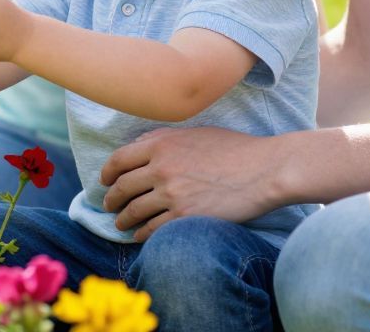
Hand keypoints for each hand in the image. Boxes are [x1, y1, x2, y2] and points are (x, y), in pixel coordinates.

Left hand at [98, 126, 283, 240]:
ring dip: (123, 220)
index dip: (107, 172)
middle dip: (111, 199)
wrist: (264, 169)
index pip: (119, 159)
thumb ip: (164, 139)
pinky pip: (152, 229)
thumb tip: (140, 147)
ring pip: (134, 211)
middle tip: (108, 206)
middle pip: (122, 187)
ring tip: (120, 225)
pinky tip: (139, 236)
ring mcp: (172, 193)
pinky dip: (141, 234)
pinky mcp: (185, 216)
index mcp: (161, 143)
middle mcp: (161, 167)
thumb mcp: (194, 133)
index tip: (104, 180)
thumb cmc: (234, 148)